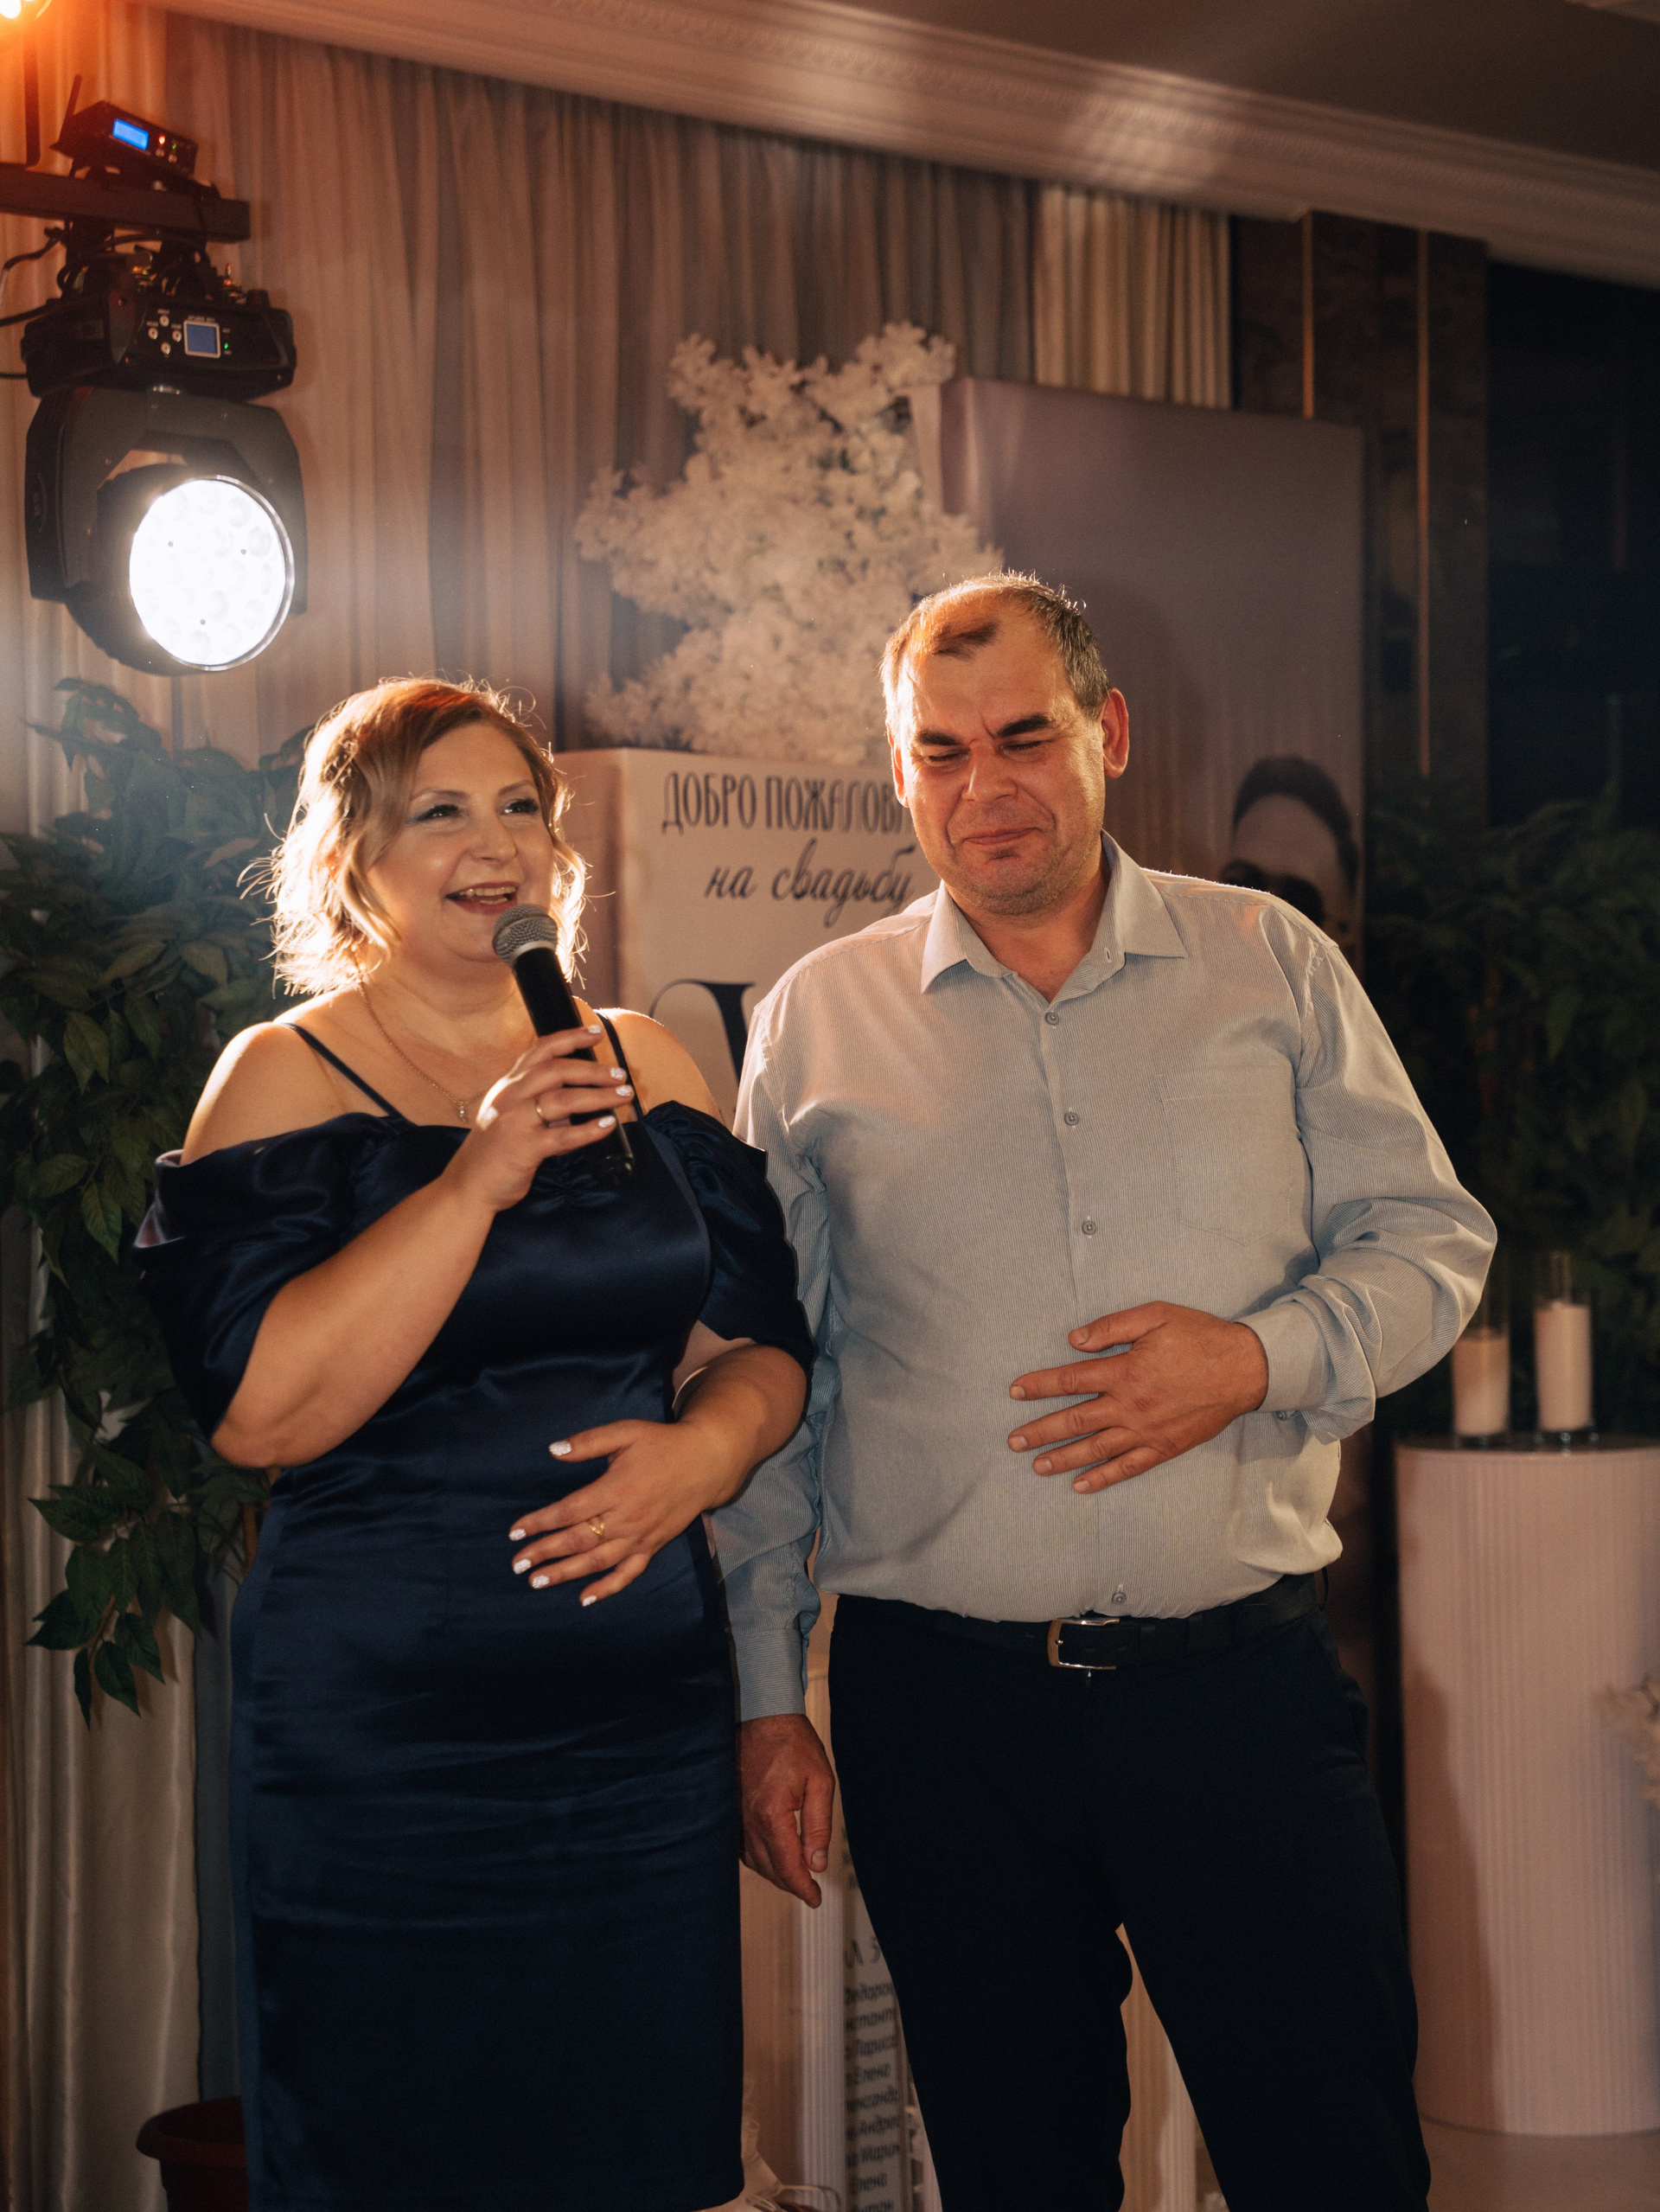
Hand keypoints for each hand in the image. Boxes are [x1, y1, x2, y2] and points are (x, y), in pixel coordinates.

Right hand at [442, 1026, 632, 1214]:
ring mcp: (516, 1121)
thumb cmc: (493, 1149)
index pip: (542, 1050)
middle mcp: (511, 1096)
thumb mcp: (510, 1114)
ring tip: (622, 1096)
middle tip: (620, 1075)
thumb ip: (540, 1102)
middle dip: (593, 1070)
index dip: (571, 1038)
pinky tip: (608, 1125)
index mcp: (509, 1084)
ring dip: (599, 1096)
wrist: (469, 1183)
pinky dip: (589, 1130)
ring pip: (564, 1099)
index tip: (596, 1033)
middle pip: (558, 1070)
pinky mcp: (524, 1148)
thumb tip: (580, 1096)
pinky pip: (563, 1136)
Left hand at [507, 1414, 733, 1604]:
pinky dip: (607, 1588)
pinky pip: (628, 1573)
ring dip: (566, 1573)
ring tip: (538, 1582)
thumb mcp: (625, 1432)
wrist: (707, 1462)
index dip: (539, 1523)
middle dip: (544, 1553)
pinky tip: (585, 1598)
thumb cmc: (662, 1444)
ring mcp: (640, 1536)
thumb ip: (588, 1442)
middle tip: (517, 1565)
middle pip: (577, 1540)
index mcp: (615, 1488)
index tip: (514, 1532)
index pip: (568, 1511)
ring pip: (597, 1561)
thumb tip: (553, 1450)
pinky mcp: (652, 1546)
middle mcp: (626, 1518)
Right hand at [738, 1714, 836, 1906]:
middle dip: (790, 1883)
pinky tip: (770, 1855)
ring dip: (773, 1873)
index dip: (803, 1888)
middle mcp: (747, 1820)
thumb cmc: (793, 1744)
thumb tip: (817, 1863)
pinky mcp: (729, 1808)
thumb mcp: (820, 1781)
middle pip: (769, 1869)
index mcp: (772, 1815)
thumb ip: (818, 1826)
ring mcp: (734, 1815)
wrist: (762, 1716)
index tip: (815, 1899)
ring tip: (794, 1875)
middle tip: (809, 1889)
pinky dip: (756, 1857)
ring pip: (752, 1860)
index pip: (788, 1867)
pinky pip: (739, 1845)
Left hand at [1007, 1301, 1268, 1492]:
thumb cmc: (1199, 1336)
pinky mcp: (1164, 1447)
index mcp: (1124, 1371)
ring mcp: (1146, 1431)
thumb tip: (1074, 1340)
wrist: (1245, 1369)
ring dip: (1063, 1458)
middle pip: (1075, 1420)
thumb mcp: (1155, 1316)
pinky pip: (1128, 1467)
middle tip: (1013, 1441)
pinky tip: (1081, 1486)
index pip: (1070, 1380)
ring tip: (1036, 1466)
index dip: (1039, 1385)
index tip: (1015, 1391)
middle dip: (1040, 1430)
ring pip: (1096, 1449)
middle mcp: (1129, 1406)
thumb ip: (1112, 1327)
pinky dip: (1103, 1478)